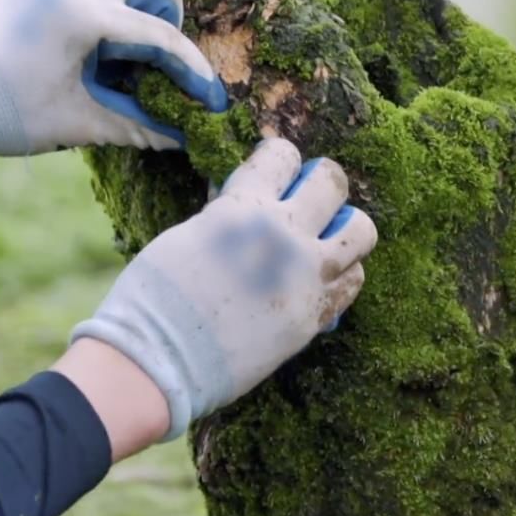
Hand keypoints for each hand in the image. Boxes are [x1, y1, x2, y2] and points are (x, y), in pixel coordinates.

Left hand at [0, 0, 226, 158]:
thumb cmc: (0, 112)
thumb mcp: (75, 122)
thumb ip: (136, 125)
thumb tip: (184, 136)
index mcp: (79, 12)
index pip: (159, 35)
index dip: (191, 70)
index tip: (211, 98)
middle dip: (167, 32)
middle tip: (152, 75)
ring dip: (135, 21)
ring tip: (112, 67)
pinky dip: (104, 12)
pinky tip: (86, 50)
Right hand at [70, 138, 377, 439]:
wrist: (158, 360)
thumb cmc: (153, 298)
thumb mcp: (186, 235)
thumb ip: (225, 217)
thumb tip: (248, 210)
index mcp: (242, 207)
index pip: (282, 155)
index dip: (279, 159)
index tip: (275, 171)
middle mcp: (283, 235)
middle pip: (332, 182)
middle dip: (323, 182)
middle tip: (310, 196)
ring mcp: (305, 277)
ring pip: (361, 231)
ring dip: (346, 228)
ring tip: (326, 238)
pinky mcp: (313, 317)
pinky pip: (352, 282)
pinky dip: (343, 274)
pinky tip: (322, 278)